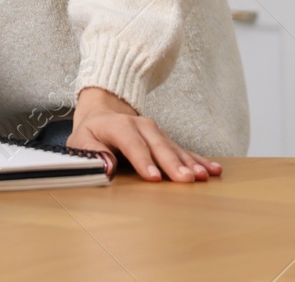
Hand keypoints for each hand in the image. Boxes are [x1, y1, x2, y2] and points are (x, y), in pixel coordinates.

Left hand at [68, 86, 222, 182]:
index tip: (154, 178)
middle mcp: (141, 126)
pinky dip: (199, 160)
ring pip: (174, 148)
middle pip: (158, 146)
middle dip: (172, 163)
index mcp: (118, 126)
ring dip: (190, 163)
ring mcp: (156, 132)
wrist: (103, 114)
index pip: (132, 143)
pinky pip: (185, 150)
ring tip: (203, 177)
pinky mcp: (167, 140)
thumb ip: (91, 153)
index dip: (143, 160)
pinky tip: (214, 169)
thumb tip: (108, 167)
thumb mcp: (81, 141)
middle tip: (185, 180)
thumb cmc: (92, 134)